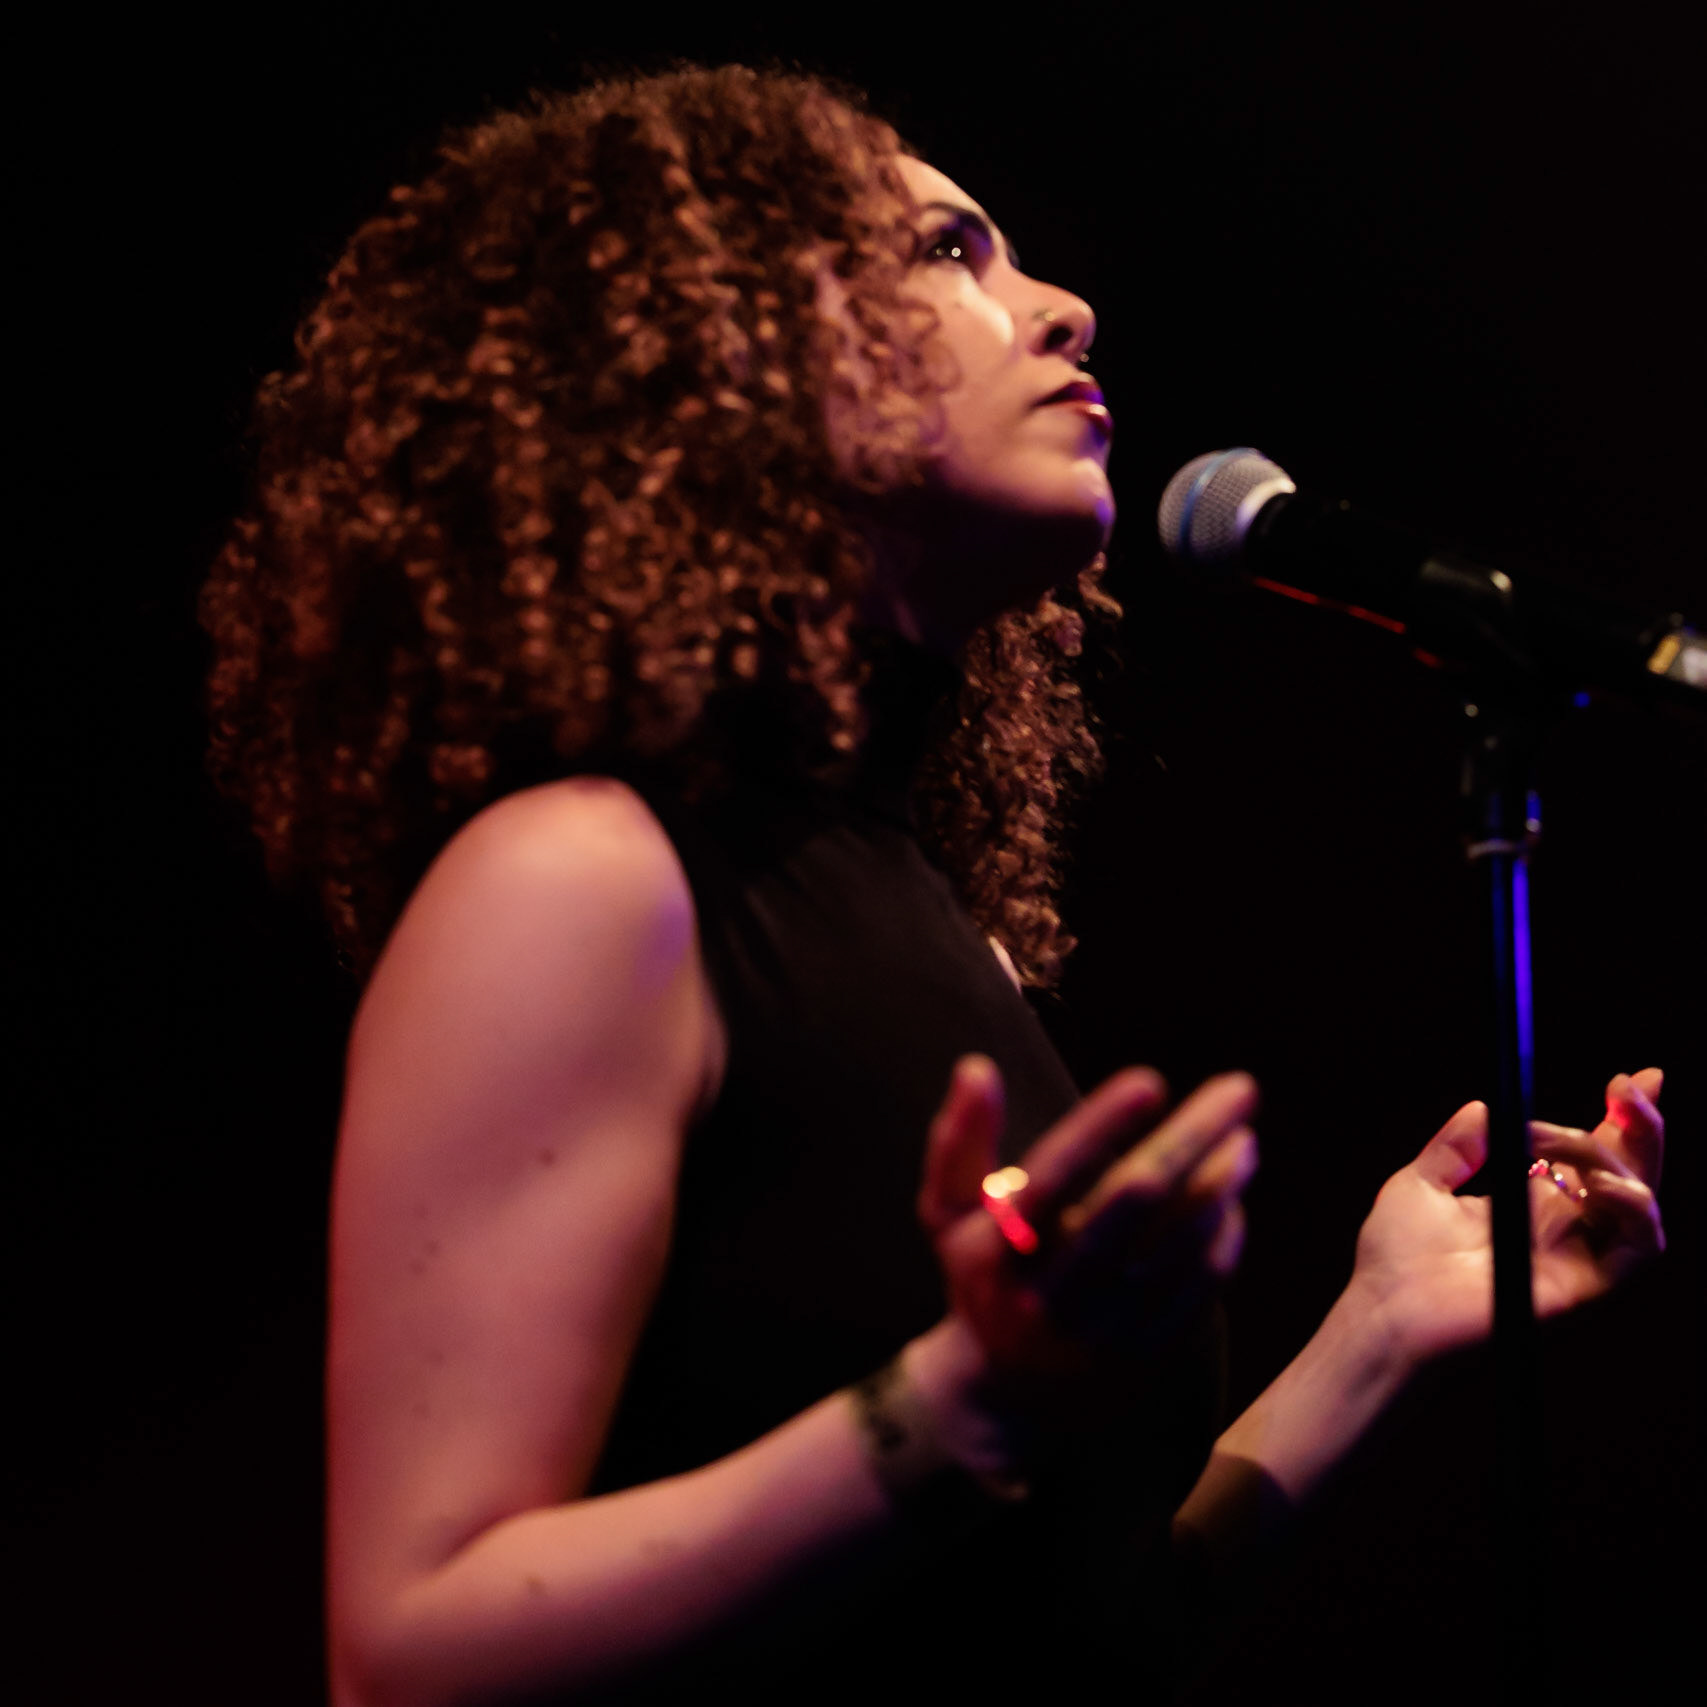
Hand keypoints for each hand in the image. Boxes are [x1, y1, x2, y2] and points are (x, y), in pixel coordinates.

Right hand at [916, 1056, 1258, 1389]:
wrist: (1006, 1392)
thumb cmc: (983, 1273)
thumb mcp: (948, 1212)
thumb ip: (958, 1140)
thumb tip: (976, 1068)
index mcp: (999, 1246)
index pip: (1054, 1174)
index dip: (1101, 1125)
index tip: (1150, 1080)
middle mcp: (1050, 1290)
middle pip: (1132, 1200)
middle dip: (1190, 1137)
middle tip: (1239, 1089)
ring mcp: (1102, 1328)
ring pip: (1177, 1244)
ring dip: (1220, 1186)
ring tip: (1244, 1140)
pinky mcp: (1144, 1355)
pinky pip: (1198, 1289)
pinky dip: (1221, 1239)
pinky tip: (1232, 1200)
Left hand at [1348, 1068, 1665, 1366]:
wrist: (1387, 1311)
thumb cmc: (1396, 1260)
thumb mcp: (1420, 1184)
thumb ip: (1455, 1148)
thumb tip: (1483, 1106)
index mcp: (1528, 1202)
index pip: (1590, 1155)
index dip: (1619, 1119)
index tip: (1634, 1078)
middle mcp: (1561, 1228)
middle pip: (1626, 1171)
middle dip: (1641, 1125)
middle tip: (1630, 1084)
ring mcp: (1575, 1257)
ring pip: (1639, 1203)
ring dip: (1622, 1158)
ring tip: (1570, 1139)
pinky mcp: (1583, 1287)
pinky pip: (1638, 1249)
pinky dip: (1635, 1210)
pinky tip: (1604, 1184)